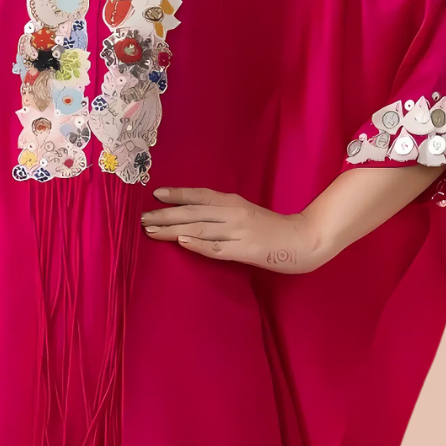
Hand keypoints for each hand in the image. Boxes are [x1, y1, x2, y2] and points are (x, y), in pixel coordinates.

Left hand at [140, 186, 326, 272]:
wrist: (302, 240)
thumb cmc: (271, 228)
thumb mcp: (246, 212)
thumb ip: (223, 212)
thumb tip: (192, 214)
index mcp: (234, 202)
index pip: (200, 196)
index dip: (178, 194)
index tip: (156, 194)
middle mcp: (234, 214)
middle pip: (194, 213)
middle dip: (166, 214)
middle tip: (143, 218)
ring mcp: (239, 232)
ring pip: (199, 229)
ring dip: (173, 230)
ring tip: (151, 230)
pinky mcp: (245, 251)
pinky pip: (217, 248)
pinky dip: (199, 244)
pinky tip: (183, 242)